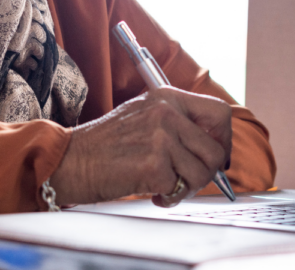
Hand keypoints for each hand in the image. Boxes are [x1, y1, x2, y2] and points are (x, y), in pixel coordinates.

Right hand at [50, 86, 231, 207]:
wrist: (71, 160)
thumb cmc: (104, 145)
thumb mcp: (143, 116)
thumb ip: (177, 123)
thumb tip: (214, 147)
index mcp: (166, 97)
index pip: (219, 113)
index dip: (224, 139)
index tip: (217, 156)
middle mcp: (167, 113)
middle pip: (216, 149)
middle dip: (207, 172)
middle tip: (187, 180)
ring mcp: (161, 139)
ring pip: (202, 173)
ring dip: (187, 187)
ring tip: (164, 185)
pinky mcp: (155, 166)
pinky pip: (180, 190)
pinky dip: (168, 198)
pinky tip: (150, 192)